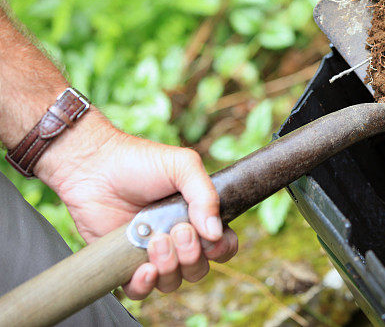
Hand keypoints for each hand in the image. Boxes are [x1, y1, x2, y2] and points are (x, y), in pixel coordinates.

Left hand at [35, 110, 237, 298]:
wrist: (93, 167)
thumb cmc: (139, 162)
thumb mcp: (183, 166)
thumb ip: (206, 195)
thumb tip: (215, 232)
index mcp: (196, 216)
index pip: (222, 245)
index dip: (221, 249)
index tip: (208, 239)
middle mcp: (176, 238)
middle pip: (199, 269)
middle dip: (191, 256)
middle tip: (176, 231)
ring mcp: (150, 253)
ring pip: (172, 282)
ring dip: (169, 268)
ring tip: (154, 242)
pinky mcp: (123, 264)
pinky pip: (140, 292)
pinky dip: (144, 286)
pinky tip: (142, 269)